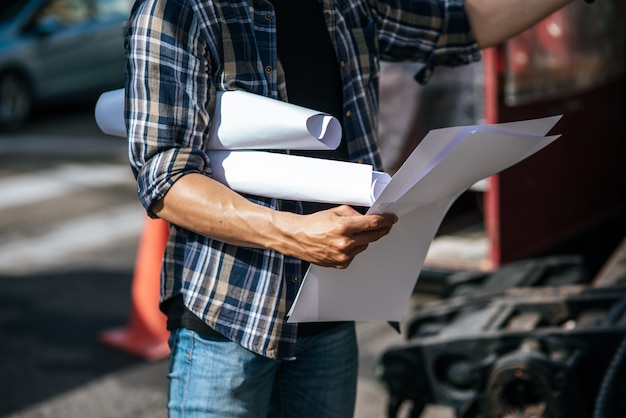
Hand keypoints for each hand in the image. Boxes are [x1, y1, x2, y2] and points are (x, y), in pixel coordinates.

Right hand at [281, 205, 397, 268]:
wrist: (297, 238)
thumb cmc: (314, 224)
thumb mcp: (336, 211)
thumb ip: (355, 214)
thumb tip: (369, 217)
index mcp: (344, 227)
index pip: (374, 223)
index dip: (386, 220)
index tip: (392, 218)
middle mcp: (345, 243)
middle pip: (374, 236)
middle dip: (380, 229)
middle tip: (384, 224)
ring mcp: (344, 256)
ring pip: (365, 245)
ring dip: (364, 238)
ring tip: (350, 233)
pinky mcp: (341, 264)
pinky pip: (355, 254)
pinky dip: (354, 248)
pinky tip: (343, 243)